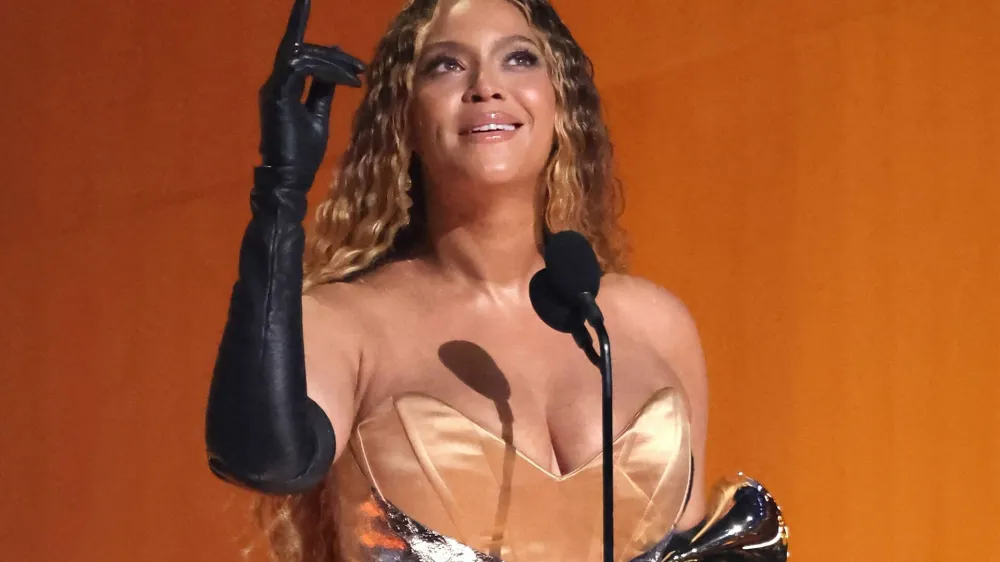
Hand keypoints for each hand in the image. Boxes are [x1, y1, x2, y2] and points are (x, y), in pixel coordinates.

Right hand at [258, 0, 364, 184]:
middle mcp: (275, 82)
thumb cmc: (303, 152)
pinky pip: (300, 69)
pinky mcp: (277, 96)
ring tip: (357, 74)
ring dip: (333, 62)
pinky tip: (348, 80)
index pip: (294, 50)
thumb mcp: (318, 114)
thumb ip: (322, 89)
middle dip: (333, 54)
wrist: (289, 178)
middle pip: (302, 51)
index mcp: (284, 85)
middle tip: (359, 66)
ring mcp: (273, 87)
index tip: (304, 0)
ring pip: (302, 56)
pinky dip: (326, 70)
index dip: (298, 24)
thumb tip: (334, 68)